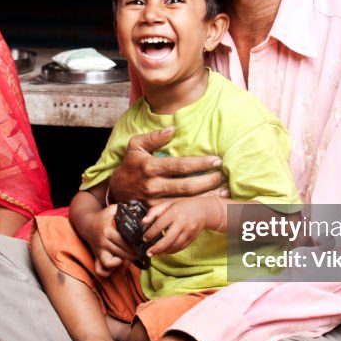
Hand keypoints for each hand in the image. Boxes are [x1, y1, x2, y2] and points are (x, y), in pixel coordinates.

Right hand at [76, 205, 135, 275]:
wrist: (87, 224)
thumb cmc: (103, 217)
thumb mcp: (113, 209)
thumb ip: (126, 209)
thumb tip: (139, 212)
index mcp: (107, 230)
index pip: (123, 241)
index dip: (134, 245)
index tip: (142, 244)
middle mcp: (103, 242)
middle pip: (121, 252)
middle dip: (133, 254)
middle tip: (141, 252)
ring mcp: (99, 251)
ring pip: (111, 263)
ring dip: (123, 261)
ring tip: (131, 257)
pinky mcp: (96, 257)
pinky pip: (101, 270)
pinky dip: (108, 271)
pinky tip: (117, 264)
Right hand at [108, 127, 226, 202]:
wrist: (116, 190)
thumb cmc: (130, 164)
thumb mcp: (136, 146)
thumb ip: (154, 137)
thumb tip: (172, 128)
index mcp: (151, 167)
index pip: (181, 165)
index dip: (201, 163)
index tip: (217, 160)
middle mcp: (154, 185)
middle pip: (187, 186)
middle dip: (209, 181)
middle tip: (223, 175)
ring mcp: (155, 201)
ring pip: (186, 201)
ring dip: (206, 196)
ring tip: (224, 191)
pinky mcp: (157, 212)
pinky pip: (179, 210)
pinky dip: (196, 207)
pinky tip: (210, 202)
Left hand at [141, 197, 222, 257]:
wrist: (203, 210)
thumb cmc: (183, 206)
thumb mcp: (168, 204)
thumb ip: (154, 211)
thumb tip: (143, 221)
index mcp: (174, 212)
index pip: (159, 225)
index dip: (150, 233)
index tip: (145, 238)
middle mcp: (182, 222)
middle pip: (168, 239)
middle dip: (157, 248)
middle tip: (149, 252)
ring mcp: (188, 231)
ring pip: (175, 246)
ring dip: (164, 251)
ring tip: (155, 253)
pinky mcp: (192, 238)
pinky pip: (181, 247)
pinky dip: (172, 251)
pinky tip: (165, 251)